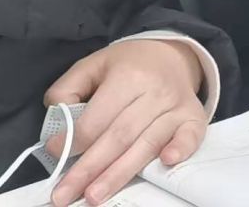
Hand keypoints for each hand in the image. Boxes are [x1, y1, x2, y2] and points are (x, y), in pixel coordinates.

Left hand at [45, 39, 207, 205]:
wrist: (172, 55)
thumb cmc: (128, 65)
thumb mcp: (92, 65)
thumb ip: (68, 88)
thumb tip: (58, 121)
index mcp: (127, 76)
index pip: (97, 117)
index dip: (74, 140)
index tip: (54, 154)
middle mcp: (154, 92)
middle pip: (119, 137)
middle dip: (89, 169)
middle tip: (65, 194)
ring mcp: (177, 107)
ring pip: (146, 145)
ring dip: (119, 174)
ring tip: (94, 196)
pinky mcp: (194, 118)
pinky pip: (190, 137)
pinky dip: (180, 149)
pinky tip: (166, 162)